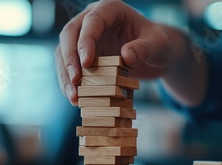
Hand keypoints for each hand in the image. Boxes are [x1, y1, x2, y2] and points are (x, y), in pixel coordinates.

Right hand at [55, 0, 173, 104]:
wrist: (155, 53)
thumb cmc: (157, 43)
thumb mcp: (158, 44)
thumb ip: (144, 48)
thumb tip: (126, 57)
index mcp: (110, 9)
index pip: (92, 21)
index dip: (86, 41)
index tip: (87, 63)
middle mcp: (92, 20)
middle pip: (69, 34)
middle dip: (69, 59)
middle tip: (76, 81)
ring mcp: (83, 37)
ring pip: (63, 51)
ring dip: (65, 74)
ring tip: (73, 96)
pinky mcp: (81, 54)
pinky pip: (68, 66)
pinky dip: (69, 82)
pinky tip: (75, 97)